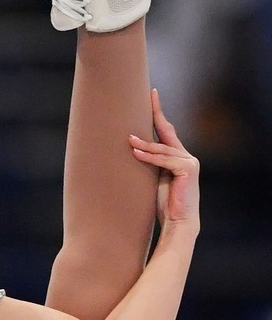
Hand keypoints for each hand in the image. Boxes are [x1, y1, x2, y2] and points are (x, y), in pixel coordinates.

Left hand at [129, 88, 199, 230]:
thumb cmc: (164, 206)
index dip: (158, 114)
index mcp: (178, 158)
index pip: (166, 132)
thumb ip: (149, 164)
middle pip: (167, 133)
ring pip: (163, 148)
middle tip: (148, 95)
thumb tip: (130, 149)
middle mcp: (186, 157)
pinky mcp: (188, 170)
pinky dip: (149, 157)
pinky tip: (136, 153)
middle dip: (156, 114)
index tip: (151, 95)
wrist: (179, 224)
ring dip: (144, 144)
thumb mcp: (153, 180)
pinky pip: (165, 160)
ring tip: (128, 140)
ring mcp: (189, 162)